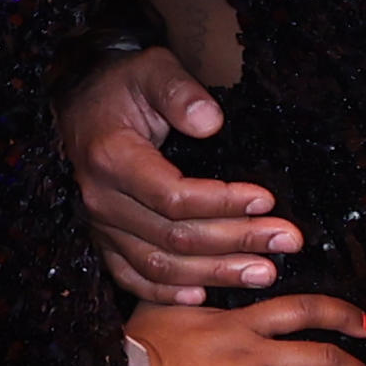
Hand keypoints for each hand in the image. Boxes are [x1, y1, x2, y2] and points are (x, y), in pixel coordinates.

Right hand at [67, 45, 289, 304]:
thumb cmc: (123, 84)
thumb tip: (211, 121)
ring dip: (213, 273)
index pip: (173, 196)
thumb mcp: (152, 70)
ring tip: (264, 272)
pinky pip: (131, 275)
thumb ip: (180, 92)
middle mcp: (100, 199)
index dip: (223, 203)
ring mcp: (100, 224)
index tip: (267, 200)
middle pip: (173, 237)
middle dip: (236, 242)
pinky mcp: (103, 239)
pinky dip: (166, 292)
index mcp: (112, 158)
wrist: (79, 100)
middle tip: (286, 243)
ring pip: (158, 264)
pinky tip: (203, 295)